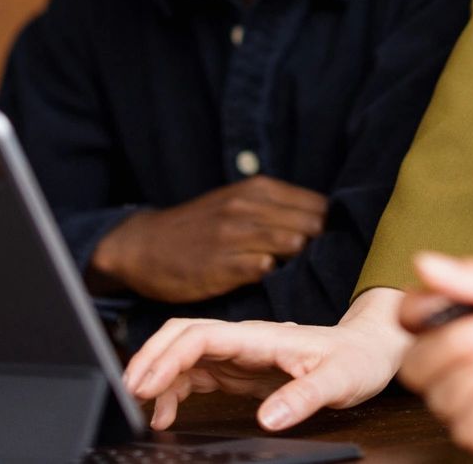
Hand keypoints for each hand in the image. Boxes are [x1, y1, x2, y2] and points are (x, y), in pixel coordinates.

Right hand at [93, 177, 327, 301]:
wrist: (144, 246)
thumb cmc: (200, 227)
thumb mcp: (237, 201)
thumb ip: (277, 208)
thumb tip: (324, 224)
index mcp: (258, 188)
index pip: (319, 205)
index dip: (328, 228)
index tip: (328, 246)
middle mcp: (249, 206)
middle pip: (313, 226)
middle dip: (320, 247)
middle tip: (316, 266)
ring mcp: (235, 235)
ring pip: (294, 245)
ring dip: (299, 262)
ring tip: (293, 275)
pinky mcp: (222, 265)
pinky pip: (265, 270)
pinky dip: (273, 278)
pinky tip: (267, 284)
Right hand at [125, 287, 409, 430]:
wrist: (370, 349)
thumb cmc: (356, 359)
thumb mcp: (338, 381)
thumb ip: (303, 397)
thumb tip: (268, 418)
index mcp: (260, 337)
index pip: (201, 336)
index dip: (168, 357)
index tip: (146, 385)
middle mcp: (243, 339)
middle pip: (181, 336)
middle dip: (149, 360)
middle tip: (127, 394)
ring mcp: (238, 352)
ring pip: (183, 353)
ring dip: (157, 375)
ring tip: (140, 409)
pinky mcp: (239, 367)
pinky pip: (194, 372)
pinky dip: (173, 389)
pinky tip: (166, 413)